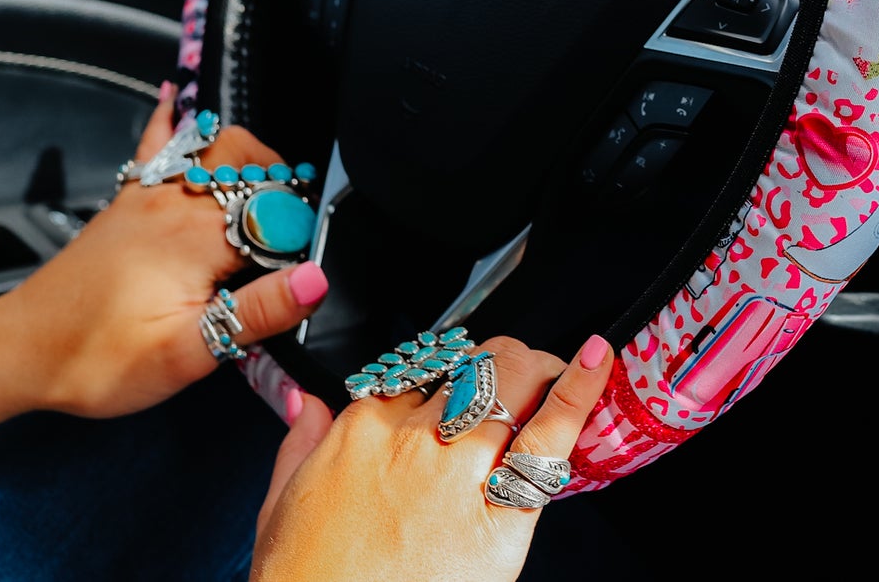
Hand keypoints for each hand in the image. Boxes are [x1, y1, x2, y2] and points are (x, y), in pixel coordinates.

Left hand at [0, 86, 330, 419]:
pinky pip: (156, 141)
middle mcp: (179, 202)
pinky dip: (173, 116)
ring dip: (254, 158)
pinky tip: (176, 94)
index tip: (302, 276)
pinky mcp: (128, 200)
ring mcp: (151, 194)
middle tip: (295, 236)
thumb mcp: (187, 354)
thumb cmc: (97, 360)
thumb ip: (259, 312)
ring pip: (218, 146)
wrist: (20, 351)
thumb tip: (317, 278)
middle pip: (258, 167)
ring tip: (271, 186)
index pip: (282, 218)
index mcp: (201, 237)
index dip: (303, 243)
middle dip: (289, 193)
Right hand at [250, 333, 613, 581]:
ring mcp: (457, 472)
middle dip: (501, 363)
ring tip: (554, 374)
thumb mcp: (280, 509)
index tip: (456, 394)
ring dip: (537, 370)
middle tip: (518, 380)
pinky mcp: (499, 516)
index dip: (445, 381)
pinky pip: (548, 439)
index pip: (419, 372)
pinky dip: (578, 392)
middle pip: (472, 365)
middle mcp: (413, 440)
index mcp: (361, 432)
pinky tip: (598, 362)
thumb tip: (307, 405)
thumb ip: (298, 444)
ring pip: (509, 381)